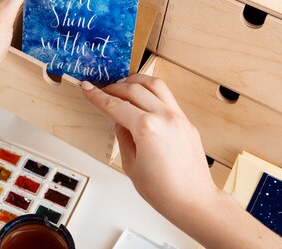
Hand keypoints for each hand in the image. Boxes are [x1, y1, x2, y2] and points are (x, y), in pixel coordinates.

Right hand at [81, 74, 219, 220]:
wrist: (194, 201)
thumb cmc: (165, 190)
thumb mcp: (130, 164)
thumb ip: (122, 136)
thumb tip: (119, 121)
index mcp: (147, 128)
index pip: (115, 105)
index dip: (98, 96)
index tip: (88, 88)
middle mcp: (164, 117)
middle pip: (133, 89)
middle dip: (114, 87)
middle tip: (101, 90)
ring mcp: (178, 117)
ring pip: (154, 84)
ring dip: (135, 81)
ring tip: (123, 86)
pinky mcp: (186, 121)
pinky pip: (167, 96)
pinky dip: (151, 92)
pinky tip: (143, 99)